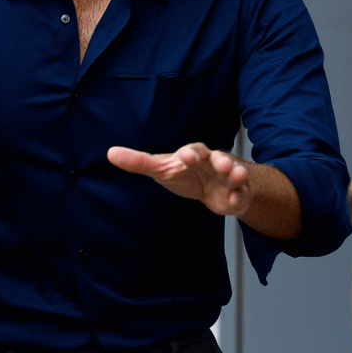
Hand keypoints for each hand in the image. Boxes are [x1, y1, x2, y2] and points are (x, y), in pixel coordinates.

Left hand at [108, 142, 252, 216]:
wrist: (212, 187)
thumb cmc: (185, 172)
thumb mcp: (161, 167)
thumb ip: (138, 162)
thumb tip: (111, 153)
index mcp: (194, 155)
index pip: (193, 150)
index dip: (190, 153)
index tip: (186, 156)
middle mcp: (214, 162)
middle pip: (220, 158)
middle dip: (222, 161)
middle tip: (222, 166)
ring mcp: (228, 178)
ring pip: (235, 173)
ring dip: (236, 174)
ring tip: (236, 176)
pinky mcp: (236, 194)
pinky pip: (240, 195)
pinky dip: (238, 198)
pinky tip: (233, 202)